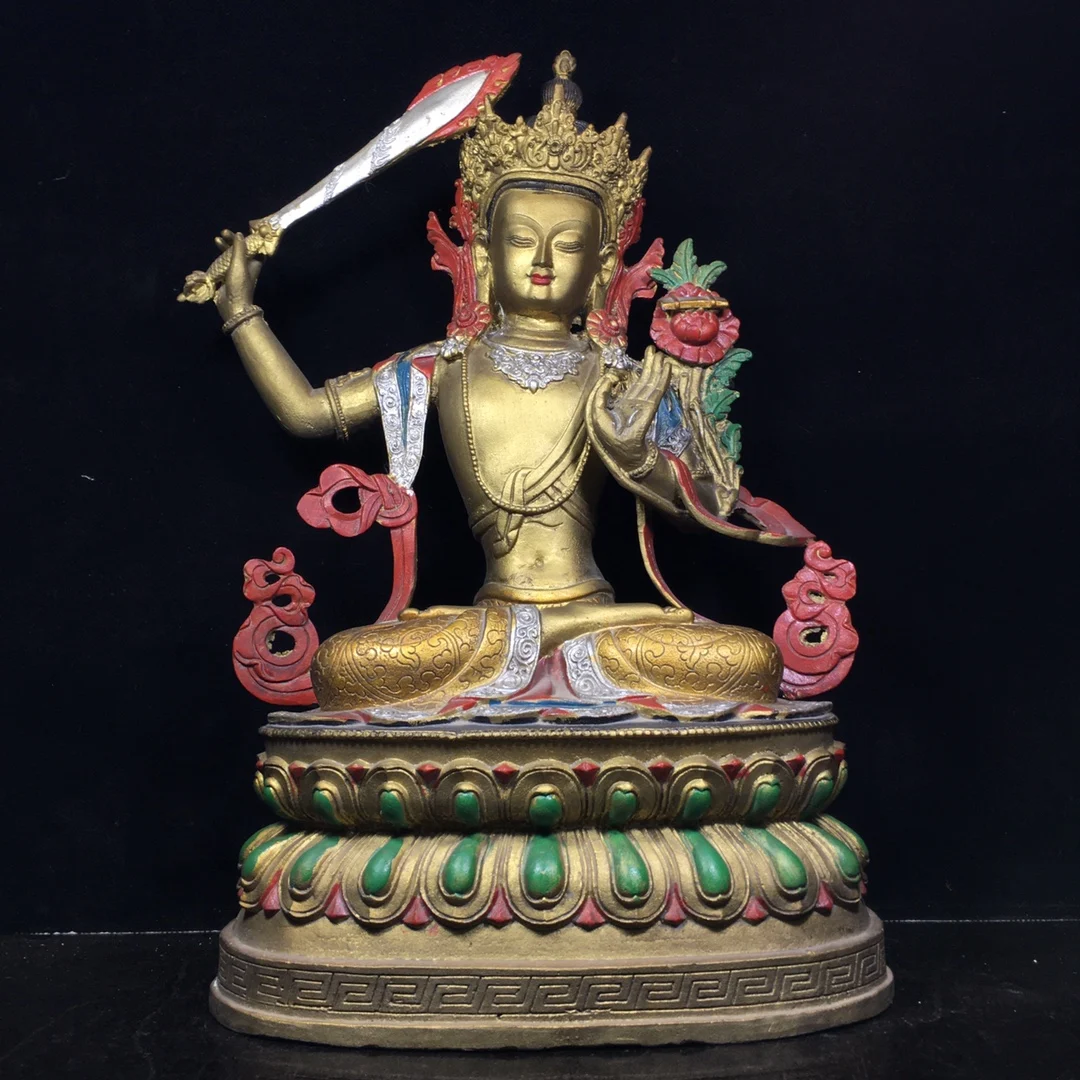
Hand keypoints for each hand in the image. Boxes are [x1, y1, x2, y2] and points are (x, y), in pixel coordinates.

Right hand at [213, 229, 262, 318]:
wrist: (232, 305)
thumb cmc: (239, 284)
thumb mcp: (240, 264)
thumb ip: (239, 248)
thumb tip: (240, 234)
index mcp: (254, 263)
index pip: (254, 246)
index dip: (249, 237)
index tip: (240, 230)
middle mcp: (246, 266)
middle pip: (240, 249)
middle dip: (232, 240)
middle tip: (223, 232)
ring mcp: (236, 271)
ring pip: (231, 255)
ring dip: (224, 247)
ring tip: (217, 239)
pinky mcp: (226, 276)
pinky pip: (223, 263)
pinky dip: (218, 256)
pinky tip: (212, 255)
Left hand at [592, 346, 670, 472]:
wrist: (626, 458)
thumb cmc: (610, 441)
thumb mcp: (597, 416)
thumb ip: (600, 396)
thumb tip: (609, 379)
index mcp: (625, 406)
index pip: (633, 386)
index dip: (637, 372)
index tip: (643, 358)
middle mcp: (635, 405)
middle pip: (644, 382)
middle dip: (649, 366)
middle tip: (654, 350)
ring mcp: (644, 407)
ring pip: (651, 384)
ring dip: (657, 369)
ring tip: (661, 356)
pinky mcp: (650, 410)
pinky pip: (656, 391)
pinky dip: (662, 379)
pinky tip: (666, 369)